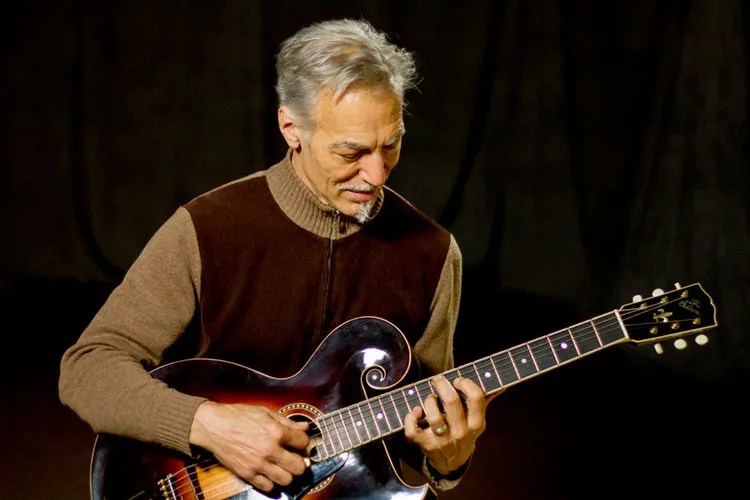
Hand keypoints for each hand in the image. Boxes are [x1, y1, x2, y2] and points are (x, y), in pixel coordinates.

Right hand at [189, 401, 309, 492]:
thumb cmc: (237, 416)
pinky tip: (269, 473)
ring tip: (282, 466)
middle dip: (300, 462)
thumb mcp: (265, 412)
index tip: (299, 442)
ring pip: (286, 480)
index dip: (303, 441)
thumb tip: (305, 427)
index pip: (303, 442)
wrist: (213, 426)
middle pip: (299, 467)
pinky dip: (271, 482)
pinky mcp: (247, 474)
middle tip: (294, 457)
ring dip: (287, 474)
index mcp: (276, 432)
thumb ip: (287, 422)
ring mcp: (258, 464)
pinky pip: (268, 487)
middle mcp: (270, 450)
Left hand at [403, 375, 486, 475]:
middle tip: (437, 380)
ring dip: (428, 401)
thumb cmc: (464, 432)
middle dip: (442, 384)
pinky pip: (413, 429)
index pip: (476, 397)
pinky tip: (417, 412)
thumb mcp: (476, 420)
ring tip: (430, 399)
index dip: (465, 383)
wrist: (451, 463)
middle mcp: (461, 433)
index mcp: (476, 424)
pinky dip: (412, 416)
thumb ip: (485, 400)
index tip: (457, 380)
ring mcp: (443, 441)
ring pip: (433, 414)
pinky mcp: (425, 445)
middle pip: (451, 401)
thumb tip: (500, 385)